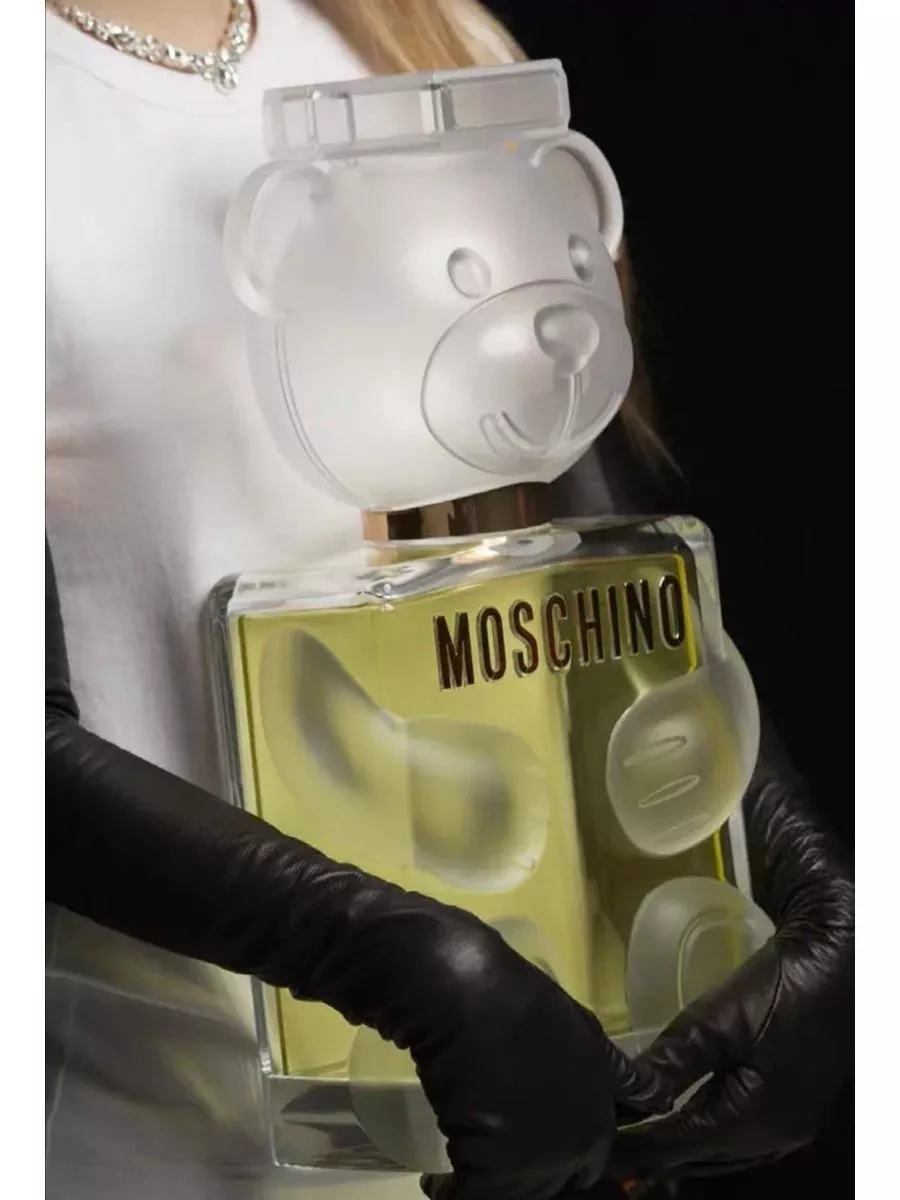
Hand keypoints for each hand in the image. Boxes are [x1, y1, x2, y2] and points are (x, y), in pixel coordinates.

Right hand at [320, 900, 673, 1199]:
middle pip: (555, 1184)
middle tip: (492, 1158)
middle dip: (528, 1178)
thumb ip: (616, 1075)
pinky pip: (472, 1197)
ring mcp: (536, 1157)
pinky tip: (437, 1187)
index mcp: (599, 1114)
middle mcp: (576, 1144)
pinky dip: (451, 1195)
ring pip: (517, 1194)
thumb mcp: (585, 1032)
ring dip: (490, 1188)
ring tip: (456, 1179)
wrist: (470, 996)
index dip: (566, 1161)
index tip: (532, 1151)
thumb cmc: (523, 1000)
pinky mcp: (490, 1166)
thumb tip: (657, 1098)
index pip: (592, 1163)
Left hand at [607, 717, 852, 1180]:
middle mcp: (771, 1136)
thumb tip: (629, 1095)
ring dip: (678, 1152)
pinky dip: (705, 1140)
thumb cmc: (781, 986)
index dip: (632, 1148)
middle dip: (650, 1156)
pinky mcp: (792, 1106)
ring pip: (720, 1155)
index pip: (676, 1146)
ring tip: (634, 1150)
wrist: (843, 960)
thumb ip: (674, 1060)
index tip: (591, 1151)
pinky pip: (739, 1141)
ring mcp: (786, 1125)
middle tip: (603, 1150)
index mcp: (751, 1120)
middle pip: (698, 1158)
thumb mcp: (720, 1016)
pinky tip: (686, 1128)